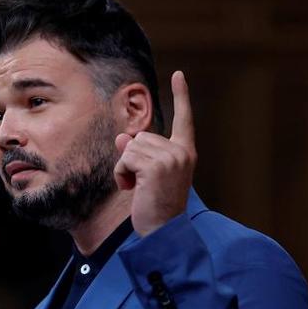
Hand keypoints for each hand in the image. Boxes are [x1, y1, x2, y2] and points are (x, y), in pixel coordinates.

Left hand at [114, 70, 196, 235]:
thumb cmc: (156, 208)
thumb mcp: (148, 176)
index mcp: (185, 153)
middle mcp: (181, 152)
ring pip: (130, 147)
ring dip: (126, 169)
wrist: (163, 233)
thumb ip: (138, 154)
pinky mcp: (155, 166)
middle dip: (133, 160)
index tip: (179, 75)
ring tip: (140, 189)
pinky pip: (125, 159)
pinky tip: (134, 190)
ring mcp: (170, 158)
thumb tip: (122, 137)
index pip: (184, 119)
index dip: (181, 96)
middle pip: (141, 137)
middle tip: (144, 185)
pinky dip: (122, 175)